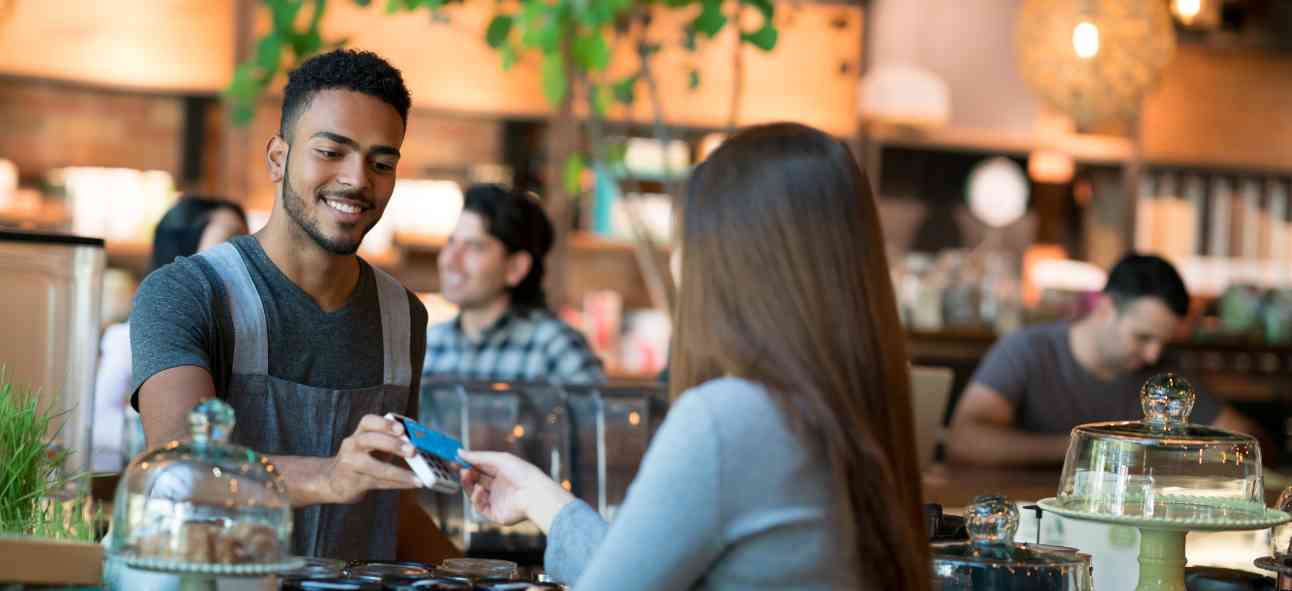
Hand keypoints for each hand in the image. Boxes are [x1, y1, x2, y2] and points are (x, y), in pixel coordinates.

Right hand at [318, 414, 419, 503]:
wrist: (334, 481)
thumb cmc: (362, 459)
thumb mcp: (372, 445)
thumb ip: (390, 440)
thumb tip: (420, 441)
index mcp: (359, 433)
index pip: (368, 422)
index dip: (384, 423)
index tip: (401, 428)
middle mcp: (352, 446)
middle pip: (368, 440)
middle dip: (392, 444)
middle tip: (412, 450)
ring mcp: (350, 465)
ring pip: (374, 467)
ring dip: (398, 472)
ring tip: (416, 477)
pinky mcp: (353, 483)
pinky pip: (378, 483)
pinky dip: (397, 484)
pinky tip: (411, 483)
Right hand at [459, 451, 574, 531]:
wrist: (535, 494)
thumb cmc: (522, 473)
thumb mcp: (499, 459)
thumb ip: (479, 456)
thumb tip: (460, 452)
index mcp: (502, 473)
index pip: (480, 468)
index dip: (468, 464)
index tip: (455, 460)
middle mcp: (499, 487)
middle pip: (476, 481)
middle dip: (466, 475)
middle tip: (457, 468)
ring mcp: (497, 501)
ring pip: (475, 494)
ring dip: (468, 485)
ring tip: (465, 475)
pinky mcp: (495, 514)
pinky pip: (480, 507)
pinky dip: (476, 498)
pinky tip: (479, 490)